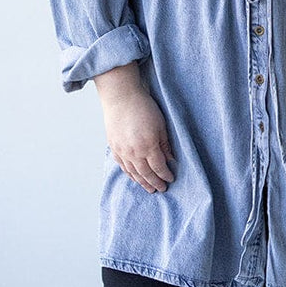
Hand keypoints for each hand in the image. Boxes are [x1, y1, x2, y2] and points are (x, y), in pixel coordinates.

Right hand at [94, 64, 175, 193]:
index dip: (165, 175)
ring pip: (133, 173)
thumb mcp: (161, 125)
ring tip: (149, 188)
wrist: (121, 98)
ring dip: (142, 182)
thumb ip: (165, 145)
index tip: (170, 179)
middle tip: (161, 189)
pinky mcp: (114, 148)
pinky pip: (123, 166)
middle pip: (146, 174)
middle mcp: (133, 152)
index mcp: (147, 146)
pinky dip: (130, 174)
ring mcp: (122, 151)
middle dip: (155, 183)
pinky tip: (135, 177)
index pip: (158, 167)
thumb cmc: (143, 107)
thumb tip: (171, 160)